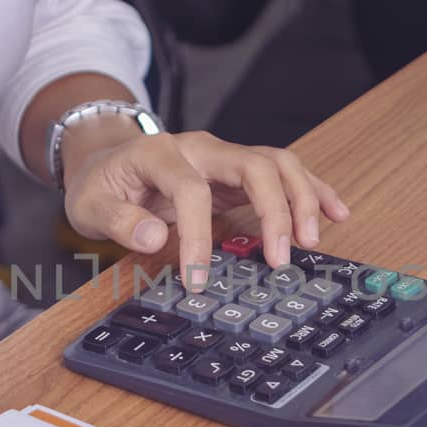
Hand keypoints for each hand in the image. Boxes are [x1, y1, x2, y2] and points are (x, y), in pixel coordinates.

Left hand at [62, 130, 350, 287]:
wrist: (108, 160)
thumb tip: (153, 236)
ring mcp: (225, 157)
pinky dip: (312, 191)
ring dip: (302, 199)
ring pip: (278, 164)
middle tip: (280, 258)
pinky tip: (336, 213)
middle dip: (274, 210)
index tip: (198, 278)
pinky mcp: (240, 172)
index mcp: (162, 154)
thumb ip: (119, 221)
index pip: (192, 190)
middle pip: (253, 165)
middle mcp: (202, 148)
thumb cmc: (102, 185)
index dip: (198, 235)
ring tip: (313, 241)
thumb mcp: (90, 206)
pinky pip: (284, 174)